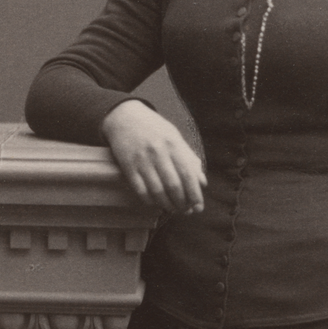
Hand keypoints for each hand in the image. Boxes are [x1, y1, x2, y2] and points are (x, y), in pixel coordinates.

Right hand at [101, 100, 206, 214]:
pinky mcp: (127, 166)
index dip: (195, 194)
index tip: (198, 207)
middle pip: (173, 186)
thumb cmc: (154, 129)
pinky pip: (140, 189)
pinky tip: (156, 203)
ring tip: (173, 209)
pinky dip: (149, 200)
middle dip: (182, 203)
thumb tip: (202, 182)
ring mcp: (141, 160)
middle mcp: (158, 152)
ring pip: (157, 191)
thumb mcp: (175, 137)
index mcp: (173, 144)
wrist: (125, 117)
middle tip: (186, 211)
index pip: (188, 174)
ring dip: (167, 205)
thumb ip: (190, 159)